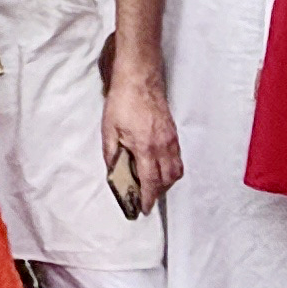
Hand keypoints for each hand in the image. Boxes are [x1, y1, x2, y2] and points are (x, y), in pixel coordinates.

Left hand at [102, 72, 181, 214]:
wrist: (139, 78)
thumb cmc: (123, 101)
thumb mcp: (109, 129)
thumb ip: (112, 154)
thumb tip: (113, 171)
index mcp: (145, 147)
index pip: (150, 181)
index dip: (148, 198)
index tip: (144, 209)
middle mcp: (162, 146)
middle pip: (167, 179)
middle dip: (158, 192)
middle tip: (146, 197)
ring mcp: (171, 139)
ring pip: (176, 170)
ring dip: (167, 182)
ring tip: (154, 184)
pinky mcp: (173, 132)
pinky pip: (177, 157)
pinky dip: (172, 168)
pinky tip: (161, 166)